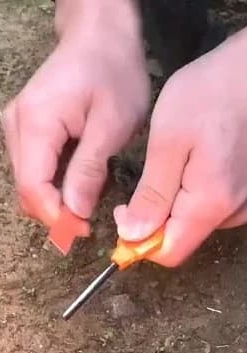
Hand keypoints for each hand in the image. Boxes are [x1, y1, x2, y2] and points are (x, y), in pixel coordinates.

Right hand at [3, 0, 149, 224]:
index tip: (80, 231)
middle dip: (53, 212)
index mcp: (36, 124)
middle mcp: (15, 128)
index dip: (54, 217)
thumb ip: (88, 170)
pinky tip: (75, 177)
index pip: (32, 187)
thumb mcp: (112, 123)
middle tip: (87, 222)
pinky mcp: (20, 129)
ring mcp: (14, 128)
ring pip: (26, 182)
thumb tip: (74, 213)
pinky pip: (30, 168)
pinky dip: (51, 182)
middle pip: (24, 189)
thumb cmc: (111, 70)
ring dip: (53, 198)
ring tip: (86, 195)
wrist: (98, 33)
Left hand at [115, 29, 246, 266]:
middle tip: (147, 179)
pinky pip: (217, 205)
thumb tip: (132, 237)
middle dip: (155, 220)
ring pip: (198, 222)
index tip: (123, 210)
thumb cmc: (213, 93)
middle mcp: (235, 210)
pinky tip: (197, 161)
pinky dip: (198, 193)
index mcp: (211, 203)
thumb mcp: (169, 142)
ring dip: (177, 204)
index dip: (137, 242)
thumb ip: (151, 194)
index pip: (168, 253)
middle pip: (182, 238)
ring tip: (176, 162)